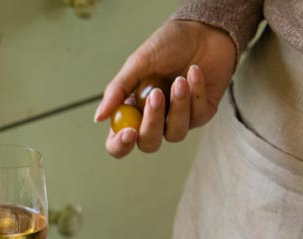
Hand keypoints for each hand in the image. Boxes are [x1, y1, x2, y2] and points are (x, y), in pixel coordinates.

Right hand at [95, 20, 236, 157]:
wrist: (204, 29)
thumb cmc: (168, 45)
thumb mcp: (138, 63)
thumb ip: (118, 90)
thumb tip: (98, 117)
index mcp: (130, 111)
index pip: (118, 142)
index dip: (121, 145)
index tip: (129, 132)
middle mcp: (153, 120)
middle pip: (148, 143)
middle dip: (152, 123)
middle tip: (156, 95)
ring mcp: (178, 119)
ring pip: (175, 133)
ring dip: (178, 105)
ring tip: (180, 78)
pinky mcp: (202, 113)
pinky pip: (198, 116)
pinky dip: (196, 92)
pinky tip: (194, 72)